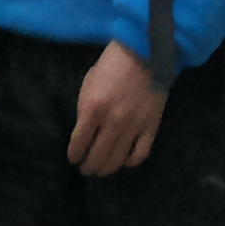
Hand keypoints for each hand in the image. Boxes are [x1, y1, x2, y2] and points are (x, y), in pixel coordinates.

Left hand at [66, 41, 166, 177]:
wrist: (144, 54)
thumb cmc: (111, 65)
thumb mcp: (88, 83)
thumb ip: (85, 108)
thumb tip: (84, 130)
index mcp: (93, 108)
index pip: (79, 142)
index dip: (74, 154)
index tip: (73, 159)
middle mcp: (112, 122)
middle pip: (98, 156)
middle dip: (89, 166)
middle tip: (87, 169)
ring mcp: (133, 127)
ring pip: (118, 159)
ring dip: (107, 168)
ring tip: (102, 170)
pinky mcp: (151, 127)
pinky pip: (140, 153)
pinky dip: (131, 162)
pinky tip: (125, 162)